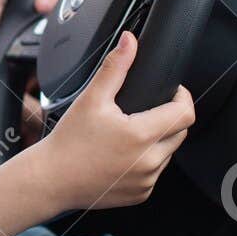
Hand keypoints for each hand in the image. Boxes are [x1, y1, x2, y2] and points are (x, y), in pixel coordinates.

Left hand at [0, 0, 66, 99]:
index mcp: (17, 4)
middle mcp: (28, 21)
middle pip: (56, 8)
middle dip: (56, 4)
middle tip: (42, 6)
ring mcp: (34, 40)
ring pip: (59, 30)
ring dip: (58, 27)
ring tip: (45, 26)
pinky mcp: (38, 58)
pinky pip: (54, 51)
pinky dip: (55, 49)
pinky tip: (46, 46)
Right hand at [30, 30, 194, 211]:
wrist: (51, 179)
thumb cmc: (68, 142)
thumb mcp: (91, 99)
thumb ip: (115, 67)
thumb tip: (130, 41)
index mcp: (141, 135)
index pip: (185, 113)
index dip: (182, 97)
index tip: (171, 92)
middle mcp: (149, 162)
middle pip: (180, 132)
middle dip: (168, 117)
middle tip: (141, 111)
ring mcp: (146, 181)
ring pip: (168, 153)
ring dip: (158, 141)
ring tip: (128, 134)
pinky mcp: (141, 194)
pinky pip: (154, 173)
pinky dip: (145, 162)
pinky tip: (122, 155)